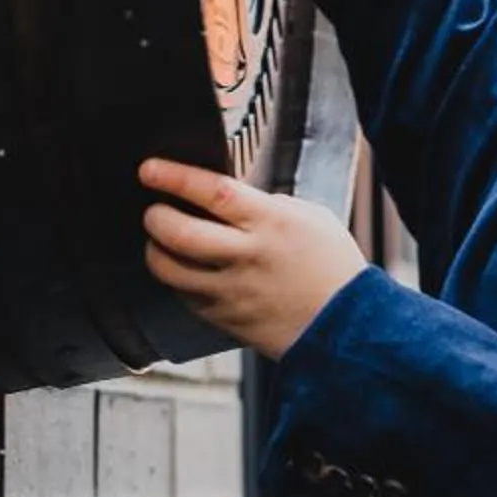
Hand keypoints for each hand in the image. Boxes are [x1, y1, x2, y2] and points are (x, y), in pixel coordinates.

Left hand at [139, 158, 368, 358]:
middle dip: (155, 216)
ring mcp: (232, 291)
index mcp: (271, 223)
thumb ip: (268, 205)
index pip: (212, 192)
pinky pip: (183, 295)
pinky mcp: (224, 319)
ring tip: (160, 239)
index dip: (174, 177)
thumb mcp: (310, 218)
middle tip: (153, 209)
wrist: (347, 326)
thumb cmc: (332, 268)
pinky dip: (176, 279)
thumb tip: (228, 199)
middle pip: (179, 233)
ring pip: (170, 269)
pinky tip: (185, 269)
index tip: (150, 169)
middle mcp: (247, 257)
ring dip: (155, 250)